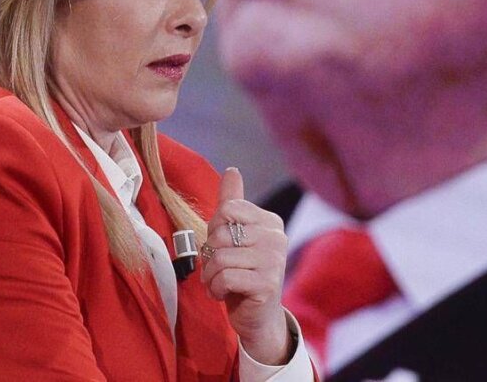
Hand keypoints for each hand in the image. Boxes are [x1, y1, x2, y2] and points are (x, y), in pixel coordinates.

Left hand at [201, 168, 291, 364]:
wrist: (258, 316)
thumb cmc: (243, 272)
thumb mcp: (235, 236)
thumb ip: (233, 203)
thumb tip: (232, 170)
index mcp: (270, 221)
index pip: (227, 209)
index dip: (214, 230)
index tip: (222, 246)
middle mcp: (276, 238)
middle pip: (220, 234)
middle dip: (209, 256)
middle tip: (218, 270)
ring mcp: (274, 261)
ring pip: (220, 258)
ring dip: (210, 276)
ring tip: (219, 283)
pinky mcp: (267, 284)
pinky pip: (225, 278)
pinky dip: (216, 289)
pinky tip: (225, 294)